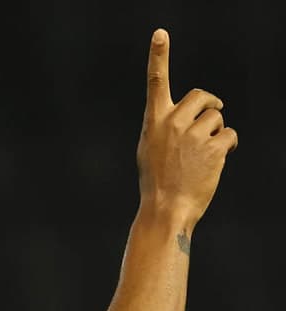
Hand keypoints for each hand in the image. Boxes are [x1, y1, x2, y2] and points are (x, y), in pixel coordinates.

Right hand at [136, 29, 237, 234]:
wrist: (166, 208)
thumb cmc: (157, 180)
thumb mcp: (151, 148)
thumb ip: (165, 126)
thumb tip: (192, 115)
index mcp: (154, 121)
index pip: (156, 81)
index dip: (158, 56)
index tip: (159, 34)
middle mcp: (172, 122)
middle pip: (202, 96)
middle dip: (210, 105)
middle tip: (212, 116)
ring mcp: (194, 134)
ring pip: (217, 118)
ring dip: (216, 132)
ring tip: (204, 154)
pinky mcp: (214, 146)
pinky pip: (229, 134)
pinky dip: (226, 145)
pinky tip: (215, 160)